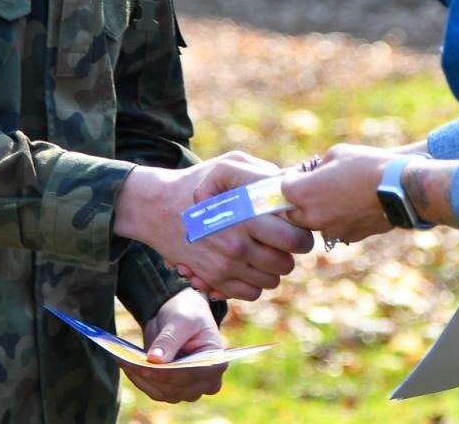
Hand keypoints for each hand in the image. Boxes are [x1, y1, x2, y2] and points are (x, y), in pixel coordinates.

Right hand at [115, 153, 314, 301]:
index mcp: (246, 216)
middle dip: (290, 252)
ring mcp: (225, 267)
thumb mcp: (229, 165)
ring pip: (272, 281)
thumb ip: (264, 173)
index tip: (294, 223)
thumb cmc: (197, 183)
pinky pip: (251, 293)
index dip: (302, 232)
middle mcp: (237, 246)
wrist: (156, 208)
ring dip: (273, 267)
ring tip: (263, 249)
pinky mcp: (214, 280)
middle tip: (282, 238)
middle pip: (287, 264)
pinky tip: (249, 263)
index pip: (295, 238)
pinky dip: (255, 282)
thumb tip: (293, 185)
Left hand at [121, 289, 226, 402]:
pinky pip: (153, 390)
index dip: (169, 373)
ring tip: (124, 359)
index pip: (192, 374)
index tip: (147, 367)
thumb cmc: (188, 314)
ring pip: (162, 392)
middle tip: (128, 360)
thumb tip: (154, 359)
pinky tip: (127, 363)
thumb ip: (170, 339)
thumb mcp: (181, 319)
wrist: (182, 315)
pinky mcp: (173, 389)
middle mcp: (206, 381)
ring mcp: (189, 388)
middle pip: (176, 388)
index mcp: (216, 362)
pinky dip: (139, 378)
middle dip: (151, 375)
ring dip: (141, 378)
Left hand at [280, 144, 399, 244]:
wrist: (400, 189)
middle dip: (300, 199)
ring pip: (314, 222)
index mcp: (304, 192)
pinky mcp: (347, 237)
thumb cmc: (367, 165)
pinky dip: (338, 219)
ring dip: (319, 211)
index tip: (303, 172)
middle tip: (315, 186)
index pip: (283, 187)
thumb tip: (311, 173)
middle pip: (293, 212)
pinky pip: (334, 228)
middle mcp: (311, 216)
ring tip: (339, 194)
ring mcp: (329, 230)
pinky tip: (354, 205)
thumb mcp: (337, 153)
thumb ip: (317, 166)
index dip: (292, 177)